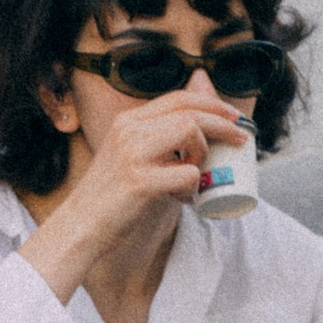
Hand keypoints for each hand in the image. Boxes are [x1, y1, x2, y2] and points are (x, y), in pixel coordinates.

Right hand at [17, 85, 252, 306]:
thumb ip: (156, 137)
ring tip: (195, 175)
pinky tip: (183, 199)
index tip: (234, 116)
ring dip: (204, 154)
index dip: (212, 103)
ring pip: (190, 132)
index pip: (177, 98)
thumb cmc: (111, 193)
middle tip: (241, 139)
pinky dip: (193, 187)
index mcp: (128, 121)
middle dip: (223, 123)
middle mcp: (129, 129)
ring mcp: (133, 154)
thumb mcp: (130, 155)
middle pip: (190, 111)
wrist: (81, 224)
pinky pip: (188, 174)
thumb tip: (194, 119)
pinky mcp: (140, 181)